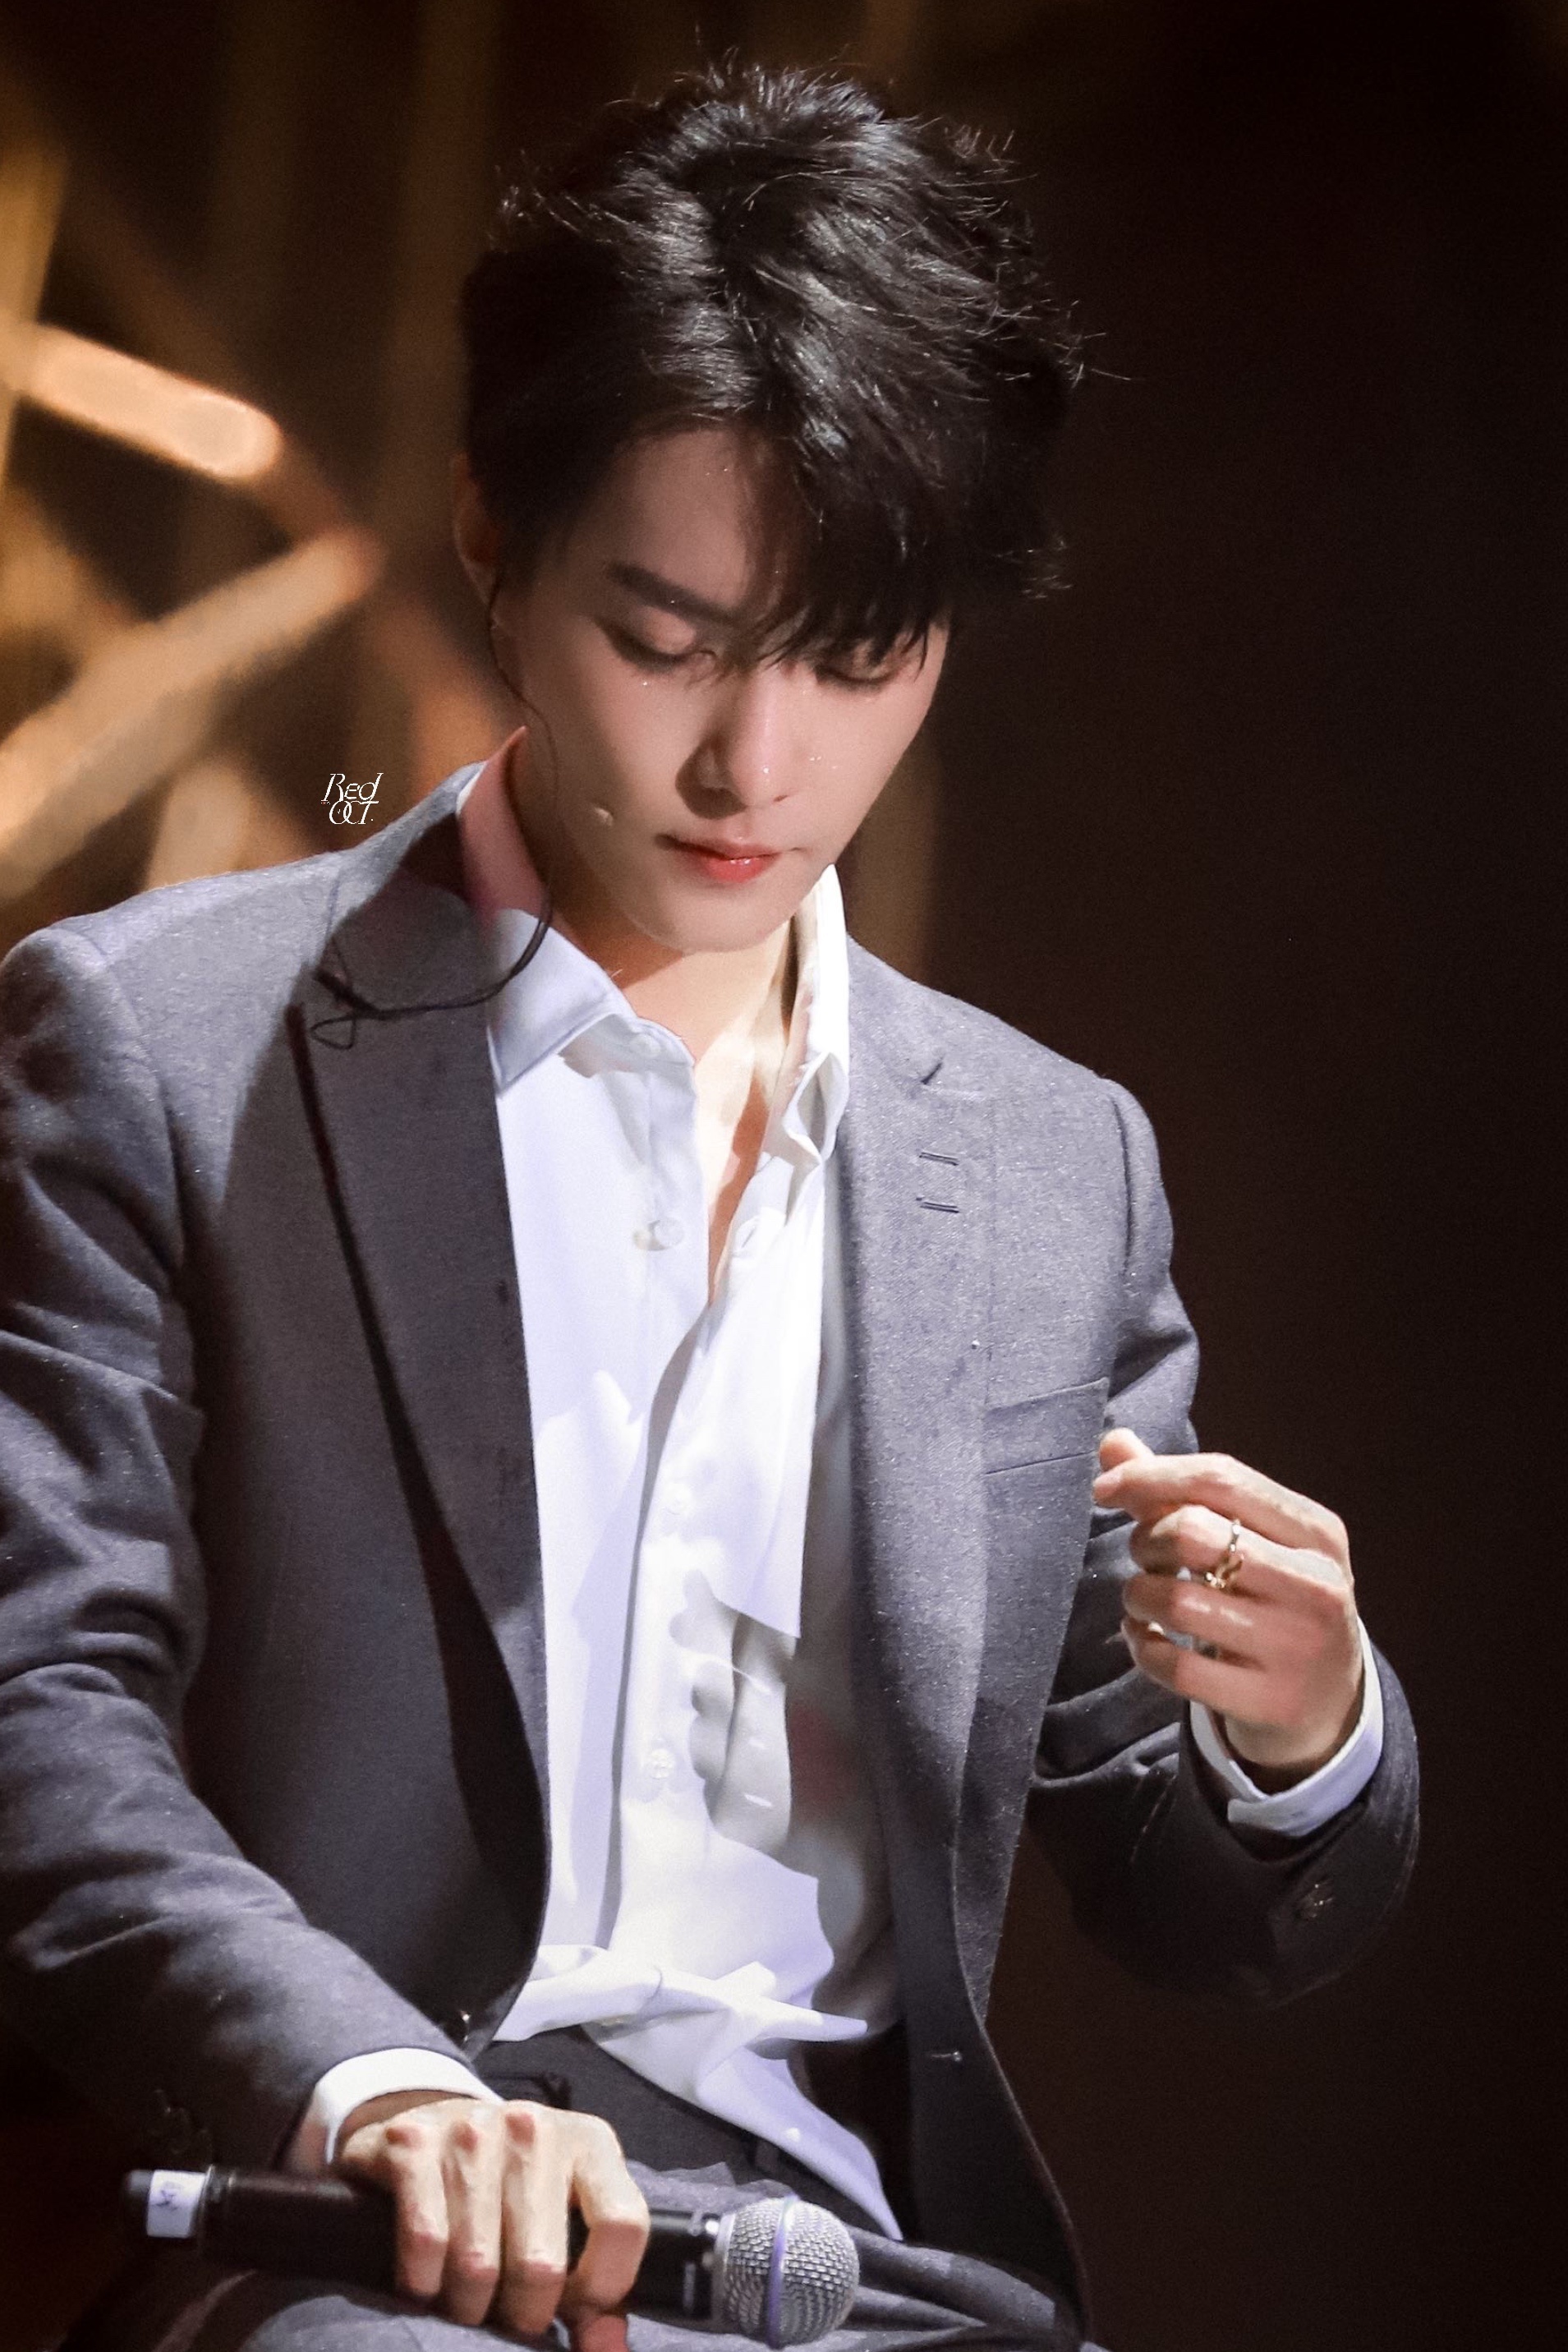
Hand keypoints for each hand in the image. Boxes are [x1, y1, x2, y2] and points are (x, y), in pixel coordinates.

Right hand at [336, 2089, 648, 2343]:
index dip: (600, 2289)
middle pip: (541, 2265)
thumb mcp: (568, 2215)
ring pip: (477, 2266)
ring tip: (466, 2302)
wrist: (432, 2122)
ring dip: (468, 2307)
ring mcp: (472, 2129)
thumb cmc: (512, 2184)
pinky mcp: (412, 2141)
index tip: (571, 2309)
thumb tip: (608, 2348)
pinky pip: (425, 2242)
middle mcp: (534, 2127)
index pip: (623, 2225)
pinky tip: (426, 2283)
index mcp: (589, 2141)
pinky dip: (423, 2283)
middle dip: (521, 2314)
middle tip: (507, 2315)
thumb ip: (598, 2284)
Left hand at [1093, 1429, 1363, 1788]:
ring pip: (1177, 1602)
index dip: (1152, 1475)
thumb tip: (1112, 1442)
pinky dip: (1142, 1648)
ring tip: (1142, 1598)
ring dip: (1138, 1595)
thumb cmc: (1275, 1599)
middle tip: (1144, 1556)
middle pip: (1194, 1533)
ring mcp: (1296, 1647)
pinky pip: (1176, 1668)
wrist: (1331, 1702)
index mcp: (1317, 1532)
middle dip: (1147, 1540)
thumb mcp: (1252, 1539)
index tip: (1105, 1489)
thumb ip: (1181, 1491)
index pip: (1222, 1478)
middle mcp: (1316, 1585)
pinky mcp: (1270, 1701)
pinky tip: (1144, 1638)